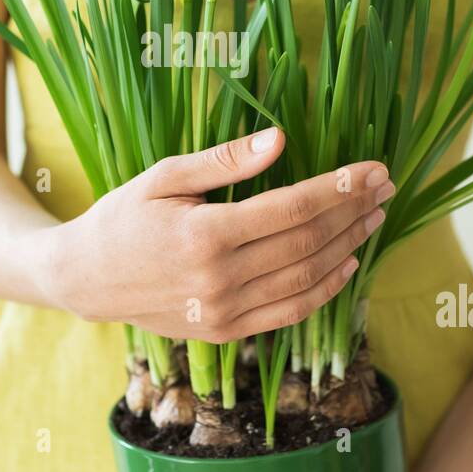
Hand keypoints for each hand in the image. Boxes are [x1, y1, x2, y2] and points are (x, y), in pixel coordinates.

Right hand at [41, 128, 393, 341]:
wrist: (86, 279)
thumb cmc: (123, 216)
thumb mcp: (164, 176)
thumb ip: (224, 160)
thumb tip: (280, 139)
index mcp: (205, 234)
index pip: (293, 209)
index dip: (339, 188)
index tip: (372, 169)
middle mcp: (220, 278)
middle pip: (309, 243)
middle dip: (353, 212)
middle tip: (385, 187)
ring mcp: (226, 311)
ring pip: (307, 279)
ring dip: (349, 247)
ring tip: (375, 218)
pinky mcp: (228, 331)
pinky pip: (290, 312)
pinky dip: (326, 289)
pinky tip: (348, 263)